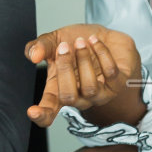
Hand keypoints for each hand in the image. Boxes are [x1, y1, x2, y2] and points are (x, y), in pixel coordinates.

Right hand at [26, 25, 144, 128]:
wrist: (105, 36)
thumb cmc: (77, 43)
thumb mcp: (54, 40)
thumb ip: (40, 46)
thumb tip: (33, 55)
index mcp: (60, 90)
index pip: (49, 111)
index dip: (41, 114)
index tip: (32, 111)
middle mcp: (80, 97)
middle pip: (69, 97)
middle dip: (65, 69)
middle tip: (63, 47)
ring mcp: (100, 93)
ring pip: (90, 88)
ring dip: (84, 60)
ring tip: (81, 42)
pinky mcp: (119, 83)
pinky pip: (110, 73)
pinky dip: (101, 53)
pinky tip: (95, 41)